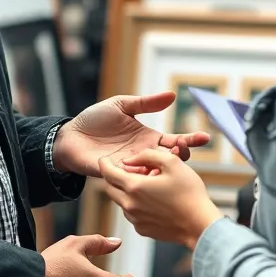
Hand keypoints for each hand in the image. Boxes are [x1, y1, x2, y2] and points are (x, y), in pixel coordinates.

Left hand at [51, 92, 210, 177]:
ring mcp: (131, 168)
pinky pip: (133, 181)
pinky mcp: (117, 176)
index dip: (189, 140)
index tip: (205, 138)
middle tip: (184, 152)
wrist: (70, 135)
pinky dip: (143, 179)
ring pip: (154, 173)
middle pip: (168, 160)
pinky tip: (149, 175)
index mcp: (148, 138)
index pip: (173, 141)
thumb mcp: (122, 105)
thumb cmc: (96, 119)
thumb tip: (171, 95)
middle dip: (180, 157)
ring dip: (163, 169)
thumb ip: (146, 103)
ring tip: (170, 163)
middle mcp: (143, 155)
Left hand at [99, 148, 222, 250]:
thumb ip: (147, 155)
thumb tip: (129, 159)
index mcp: (134, 186)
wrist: (200, 225)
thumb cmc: (189, 192)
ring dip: (125, 191)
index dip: (104, 163)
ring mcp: (135, 220)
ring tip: (145, 185)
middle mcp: (130, 205)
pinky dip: (135, 205)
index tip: (104, 159)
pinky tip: (152, 200)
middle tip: (126, 170)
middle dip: (113, 178)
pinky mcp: (142, 230)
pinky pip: (131, 214)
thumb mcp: (171, 162)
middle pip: (109, 188)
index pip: (108, 173)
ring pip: (120, 201)